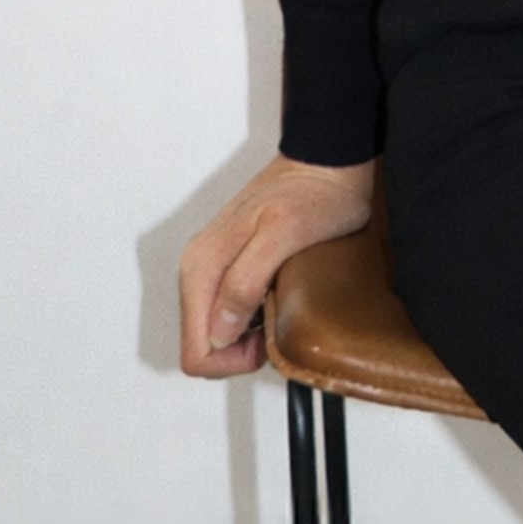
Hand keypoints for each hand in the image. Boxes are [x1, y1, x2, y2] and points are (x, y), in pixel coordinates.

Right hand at [177, 153, 378, 378]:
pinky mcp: (229, 265)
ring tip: (279, 310)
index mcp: (203, 266)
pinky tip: (275, 299)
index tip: (265, 341)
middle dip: (238, 351)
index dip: (232, 361)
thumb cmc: (314, 194)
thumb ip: (245, 280)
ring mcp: (213, 266)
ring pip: (214, 331)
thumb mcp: (284, 236)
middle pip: (201, 344)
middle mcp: (199, 267)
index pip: (196, 350)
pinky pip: (227, 312)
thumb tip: (220, 329)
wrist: (325, 162)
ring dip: (245, 336)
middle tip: (276, 325)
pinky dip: (251, 319)